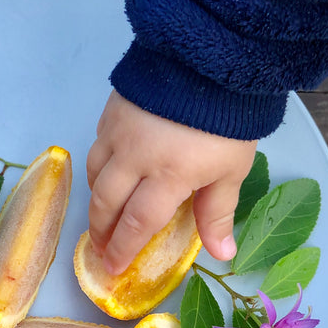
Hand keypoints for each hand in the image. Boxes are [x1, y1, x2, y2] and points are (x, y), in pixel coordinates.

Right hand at [87, 91, 257, 274]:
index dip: (123, 249)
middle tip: (101, 248)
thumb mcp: (232, 169)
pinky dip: (100, 165)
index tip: (115, 269)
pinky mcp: (113, 110)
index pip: (137, 224)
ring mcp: (119, 132)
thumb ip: (218, 212)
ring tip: (101, 214)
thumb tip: (222, 254)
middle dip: (101, 231)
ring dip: (97, 199)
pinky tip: (109, 170)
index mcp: (168, 176)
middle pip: (106, 203)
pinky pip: (98, 145)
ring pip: (95, 174)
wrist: (210, 58)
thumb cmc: (227, 118)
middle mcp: (135, 157)